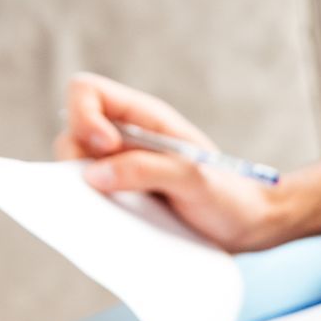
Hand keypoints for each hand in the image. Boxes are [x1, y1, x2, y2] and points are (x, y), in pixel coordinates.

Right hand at [54, 72, 297, 251]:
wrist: (249, 228)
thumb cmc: (229, 196)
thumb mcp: (193, 179)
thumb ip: (146, 170)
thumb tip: (93, 175)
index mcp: (144, 118)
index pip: (86, 92)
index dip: (83, 116)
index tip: (106, 147)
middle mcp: (127, 139)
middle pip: (71, 134)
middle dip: (77, 160)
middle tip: (110, 188)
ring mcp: (123, 170)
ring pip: (78, 170)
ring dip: (84, 190)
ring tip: (120, 211)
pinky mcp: (124, 199)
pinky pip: (93, 199)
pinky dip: (94, 210)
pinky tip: (116, 226)